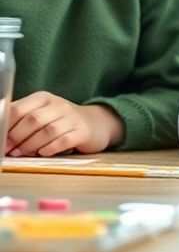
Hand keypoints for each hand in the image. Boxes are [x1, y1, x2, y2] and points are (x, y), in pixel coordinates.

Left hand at [5, 92, 123, 155]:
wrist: (96, 123)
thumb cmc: (60, 121)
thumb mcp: (41, 113)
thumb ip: (21, 120)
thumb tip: (1, 134)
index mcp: (43, 98)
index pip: (19, 109)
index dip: (6, 126)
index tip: (1, 140)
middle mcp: (59, 105)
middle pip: (33, 120)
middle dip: (17, 137)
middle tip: (10, 150)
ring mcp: (72, 118)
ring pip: (48, 131)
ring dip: (31, 145)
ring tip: (23, 153)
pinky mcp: (83, 132)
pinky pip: (63, 141)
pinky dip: (50, 149)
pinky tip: (44, 153)